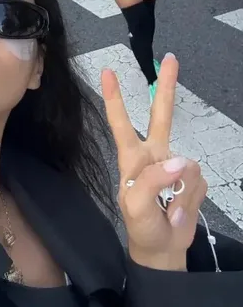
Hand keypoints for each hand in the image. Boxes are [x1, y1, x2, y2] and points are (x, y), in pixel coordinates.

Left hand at [101, 54, 206, 270]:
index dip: (115, 98)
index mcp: (133, 156)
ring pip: (187, 165)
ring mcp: (176, 166)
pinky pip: (199, 183)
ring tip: (167, 209)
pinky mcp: (194, 180)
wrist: (162, 247)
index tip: (107, 72)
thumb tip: (178, 161)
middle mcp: (154, 153)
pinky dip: (191, 201)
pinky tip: (180, 211)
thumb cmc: (141, 224)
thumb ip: (152, 180)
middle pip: (161, 115)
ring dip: (181, 192)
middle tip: (170, 59)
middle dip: (166, 86)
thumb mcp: (136, 205)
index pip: (121, 122)